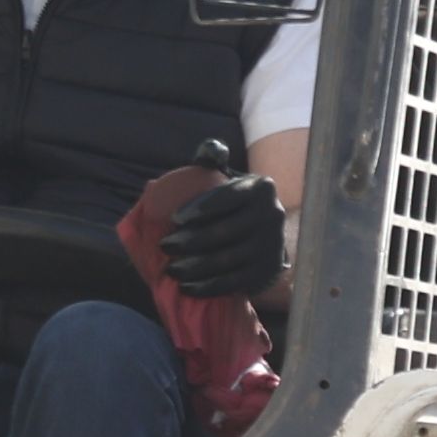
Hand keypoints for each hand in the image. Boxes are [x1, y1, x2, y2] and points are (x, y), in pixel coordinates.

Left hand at [158, 171, 287, 302]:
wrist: (268, 237)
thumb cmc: (237, 205)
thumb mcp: (230, 181)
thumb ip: (214, 162)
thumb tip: (209, 149)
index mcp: (260, 188)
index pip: (227, 198)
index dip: (200, 209)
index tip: (174, 219)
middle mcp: (272, 215)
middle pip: (225, 232)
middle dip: (190, 242)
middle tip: (164, 247)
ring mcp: (271, 246)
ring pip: (227, 260)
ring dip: (194, 268)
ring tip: (171, 270)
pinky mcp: (267, 272)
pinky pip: (233, 282)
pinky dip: (207, 287)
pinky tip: (186, 287)